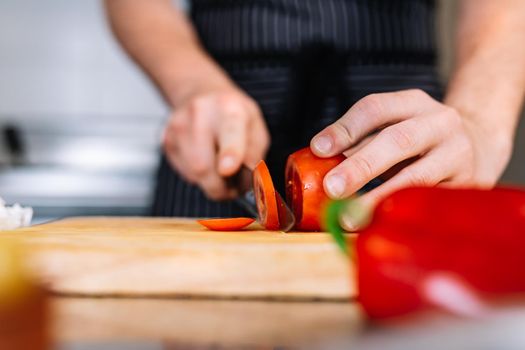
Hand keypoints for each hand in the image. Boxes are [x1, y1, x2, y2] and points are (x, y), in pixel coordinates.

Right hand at [163, 85, 269, 199]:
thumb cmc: (233, 116)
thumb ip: (253, 155)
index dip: (229, 153)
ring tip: (220, 171)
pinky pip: (185, 172)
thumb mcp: (256, 128)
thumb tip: (247, 181)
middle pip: (204, 165)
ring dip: (210, 182)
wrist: (203, 96)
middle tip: (233, 189)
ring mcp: (178, 126)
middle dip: (220, 187)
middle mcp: (200, 113)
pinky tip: (205, 160)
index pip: (229, 132)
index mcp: (229, 107)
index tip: (228, 169)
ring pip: (193, 173)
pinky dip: (198, 176)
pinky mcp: (166, 140)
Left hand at [311, 89, 512, 228]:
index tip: (318, 149)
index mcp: (413, 103)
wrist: (478, 145)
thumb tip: (318, 167)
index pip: (375, 108)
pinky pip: (432, 202)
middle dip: (361, 165)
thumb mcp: (395, 129)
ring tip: (351, 217)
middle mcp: (439, 123)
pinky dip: (404, 214)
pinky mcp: (470, 184)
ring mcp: (458, 153)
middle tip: (332, 187)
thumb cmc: (420, 141)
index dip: (345, 129)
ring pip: (418, 176)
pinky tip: (382, 226)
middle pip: (397, 140)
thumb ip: (360, 144)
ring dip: (380, 197)